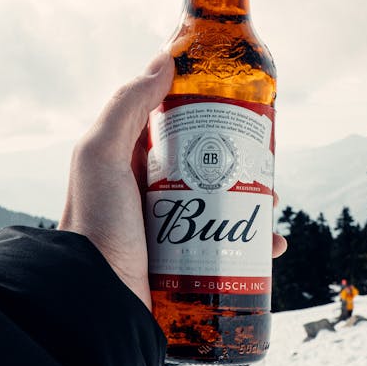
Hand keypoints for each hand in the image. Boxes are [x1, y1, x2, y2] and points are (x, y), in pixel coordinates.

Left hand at [59, 52, 286, 309]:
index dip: (210, 115)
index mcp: (129, 165)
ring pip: (226, 209)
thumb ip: (126, 107)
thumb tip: (164, 60)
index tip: (242, 109)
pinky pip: (232, 251)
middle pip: (210, 169)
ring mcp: (171, 233)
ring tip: (273, 207)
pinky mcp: (189, 267)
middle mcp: (150, 196)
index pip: (175, 128)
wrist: (96, 305)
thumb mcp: (100, 157)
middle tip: (266, 165)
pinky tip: (271, 246)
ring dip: (256, 205)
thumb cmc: (93, 228)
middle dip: (243, 165)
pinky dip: (256, 247)